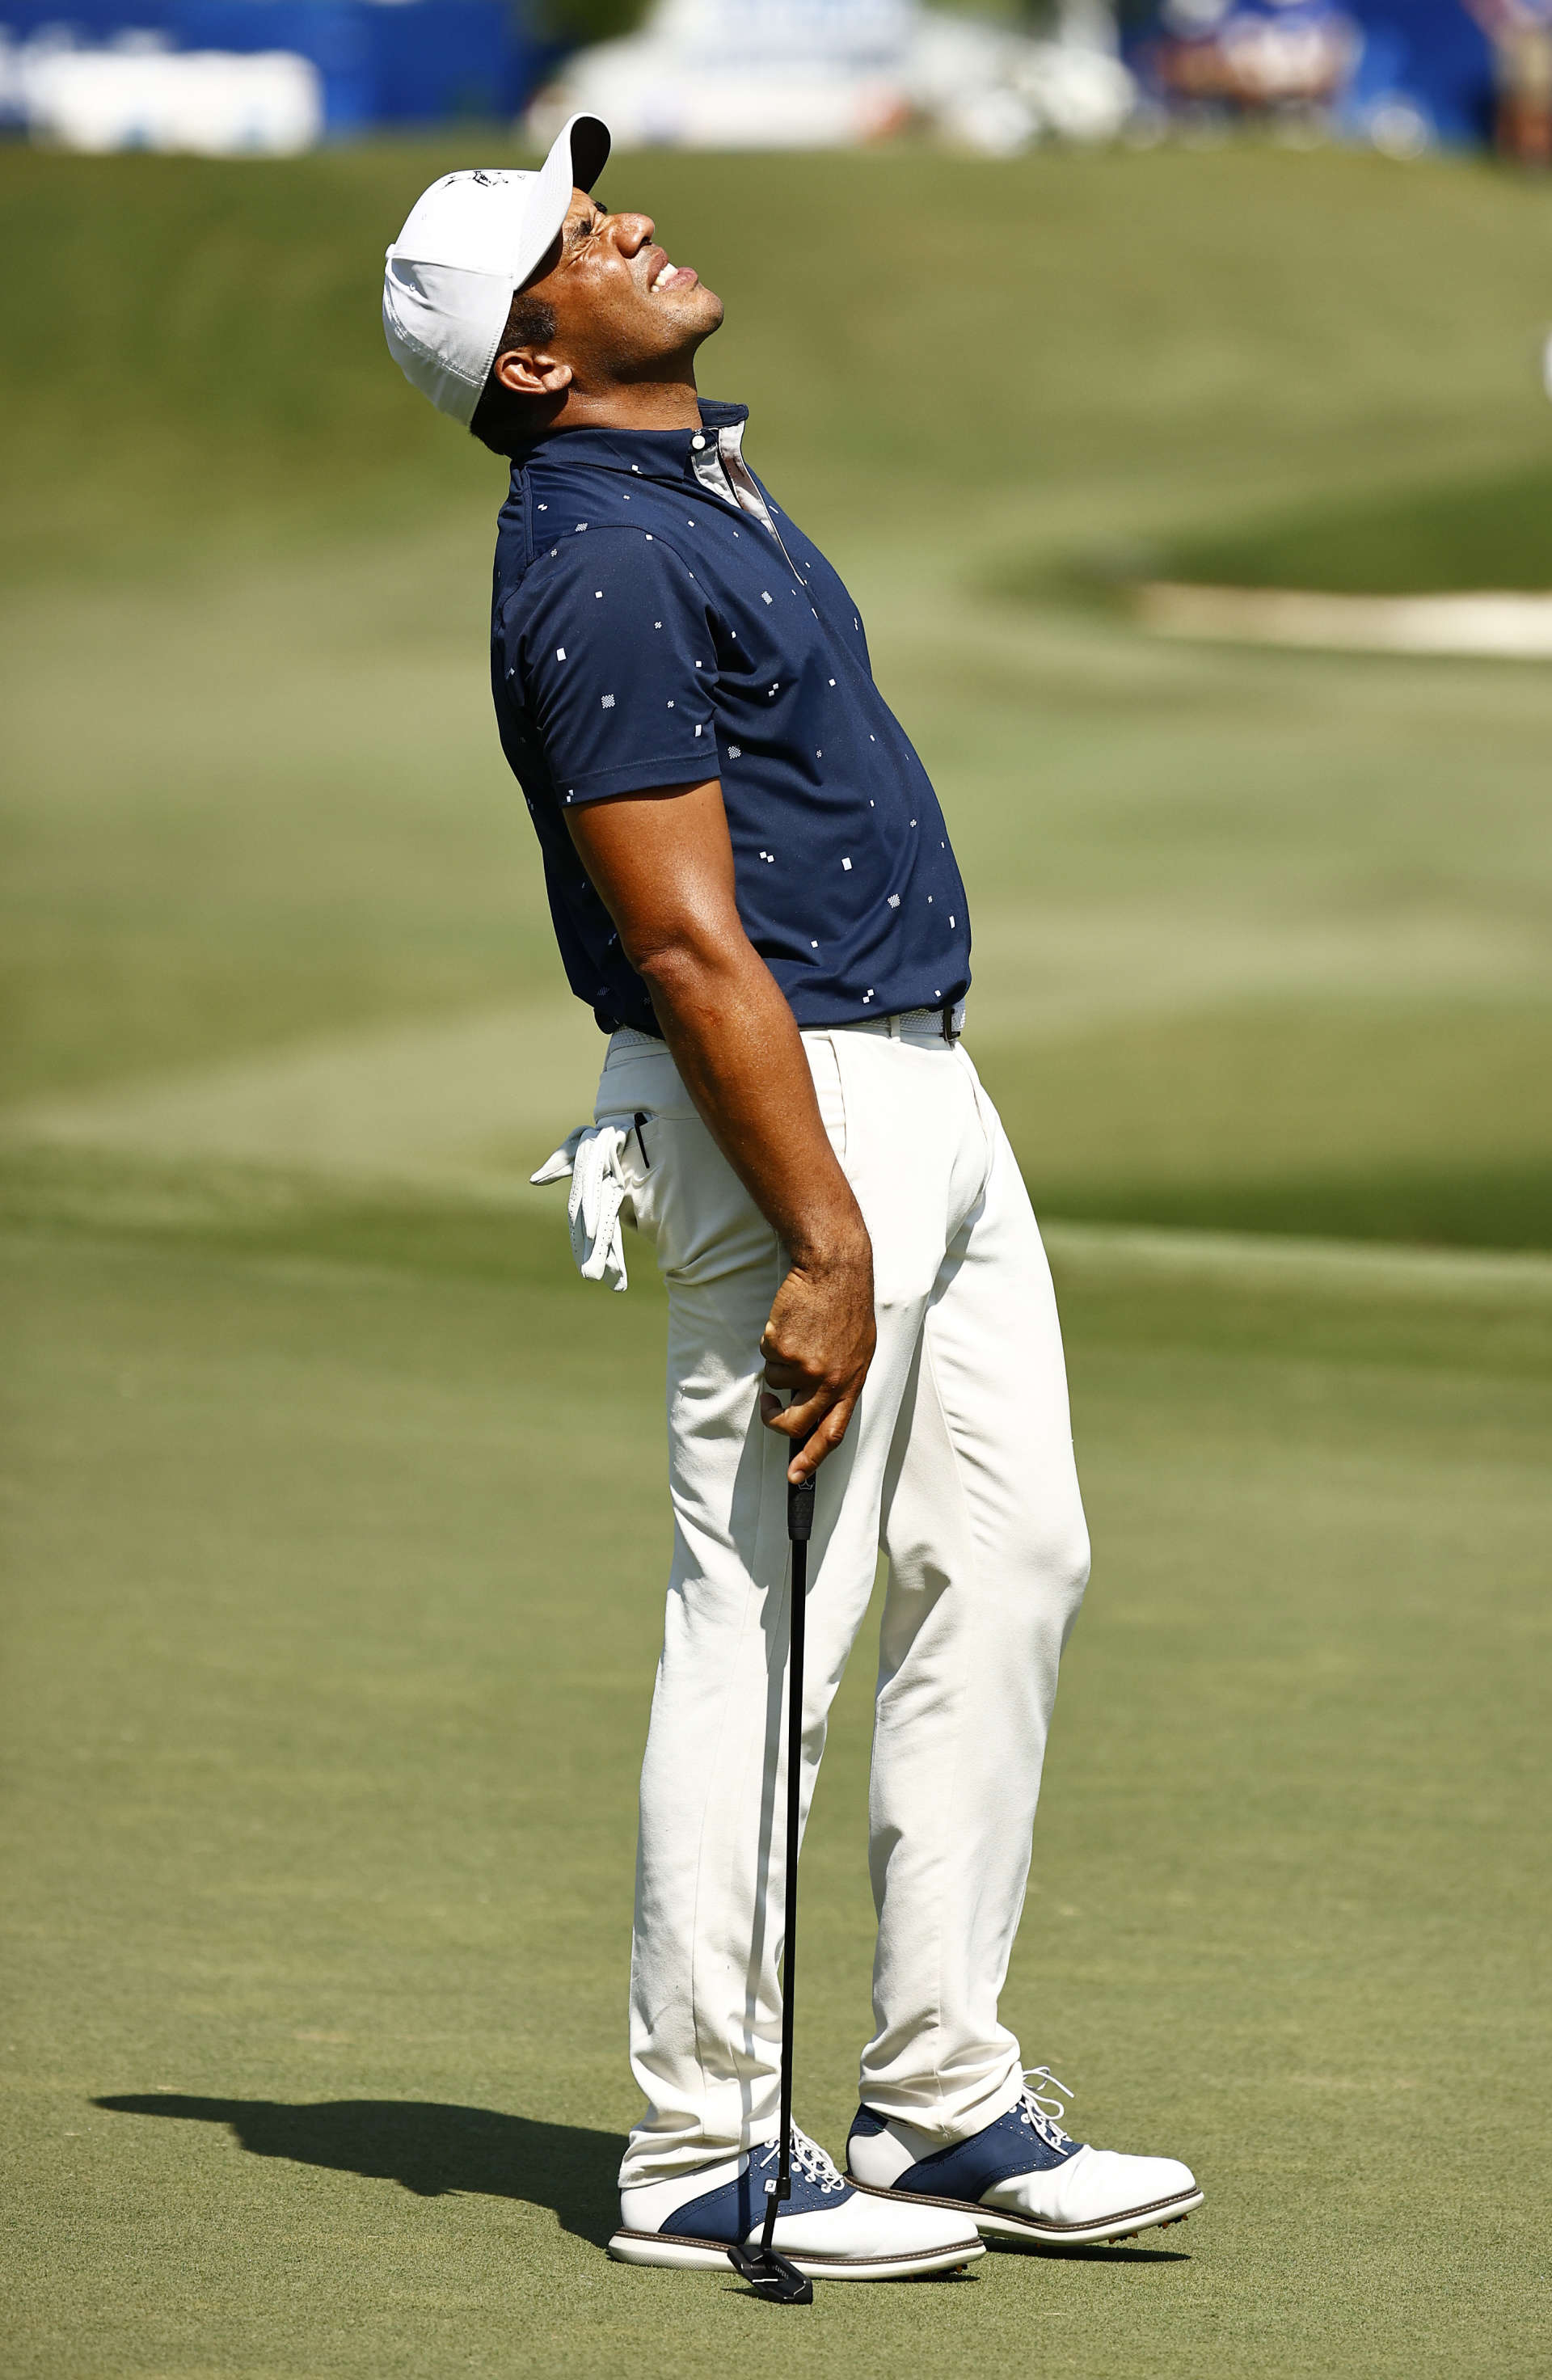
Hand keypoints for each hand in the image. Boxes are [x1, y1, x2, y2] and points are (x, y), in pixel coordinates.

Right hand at [758, 1228, 876, 1482]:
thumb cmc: (848, 1306)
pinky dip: (772, 1339)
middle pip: (794, 1423)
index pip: (832, 1434)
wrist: (835, 1270)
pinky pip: (767, 1354)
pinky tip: (790, 1320)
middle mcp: (829, 1382)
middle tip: (768, 1407)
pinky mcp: (783, 1349)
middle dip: (774, 1420)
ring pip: (774, 1382)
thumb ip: (840, 1380)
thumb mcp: (859, 1350)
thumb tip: (817, 1405)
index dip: (812, 1460)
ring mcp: (805, 1367)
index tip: (795, 1478)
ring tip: (799, 1332)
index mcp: (851, 1384)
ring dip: (779, 1360)